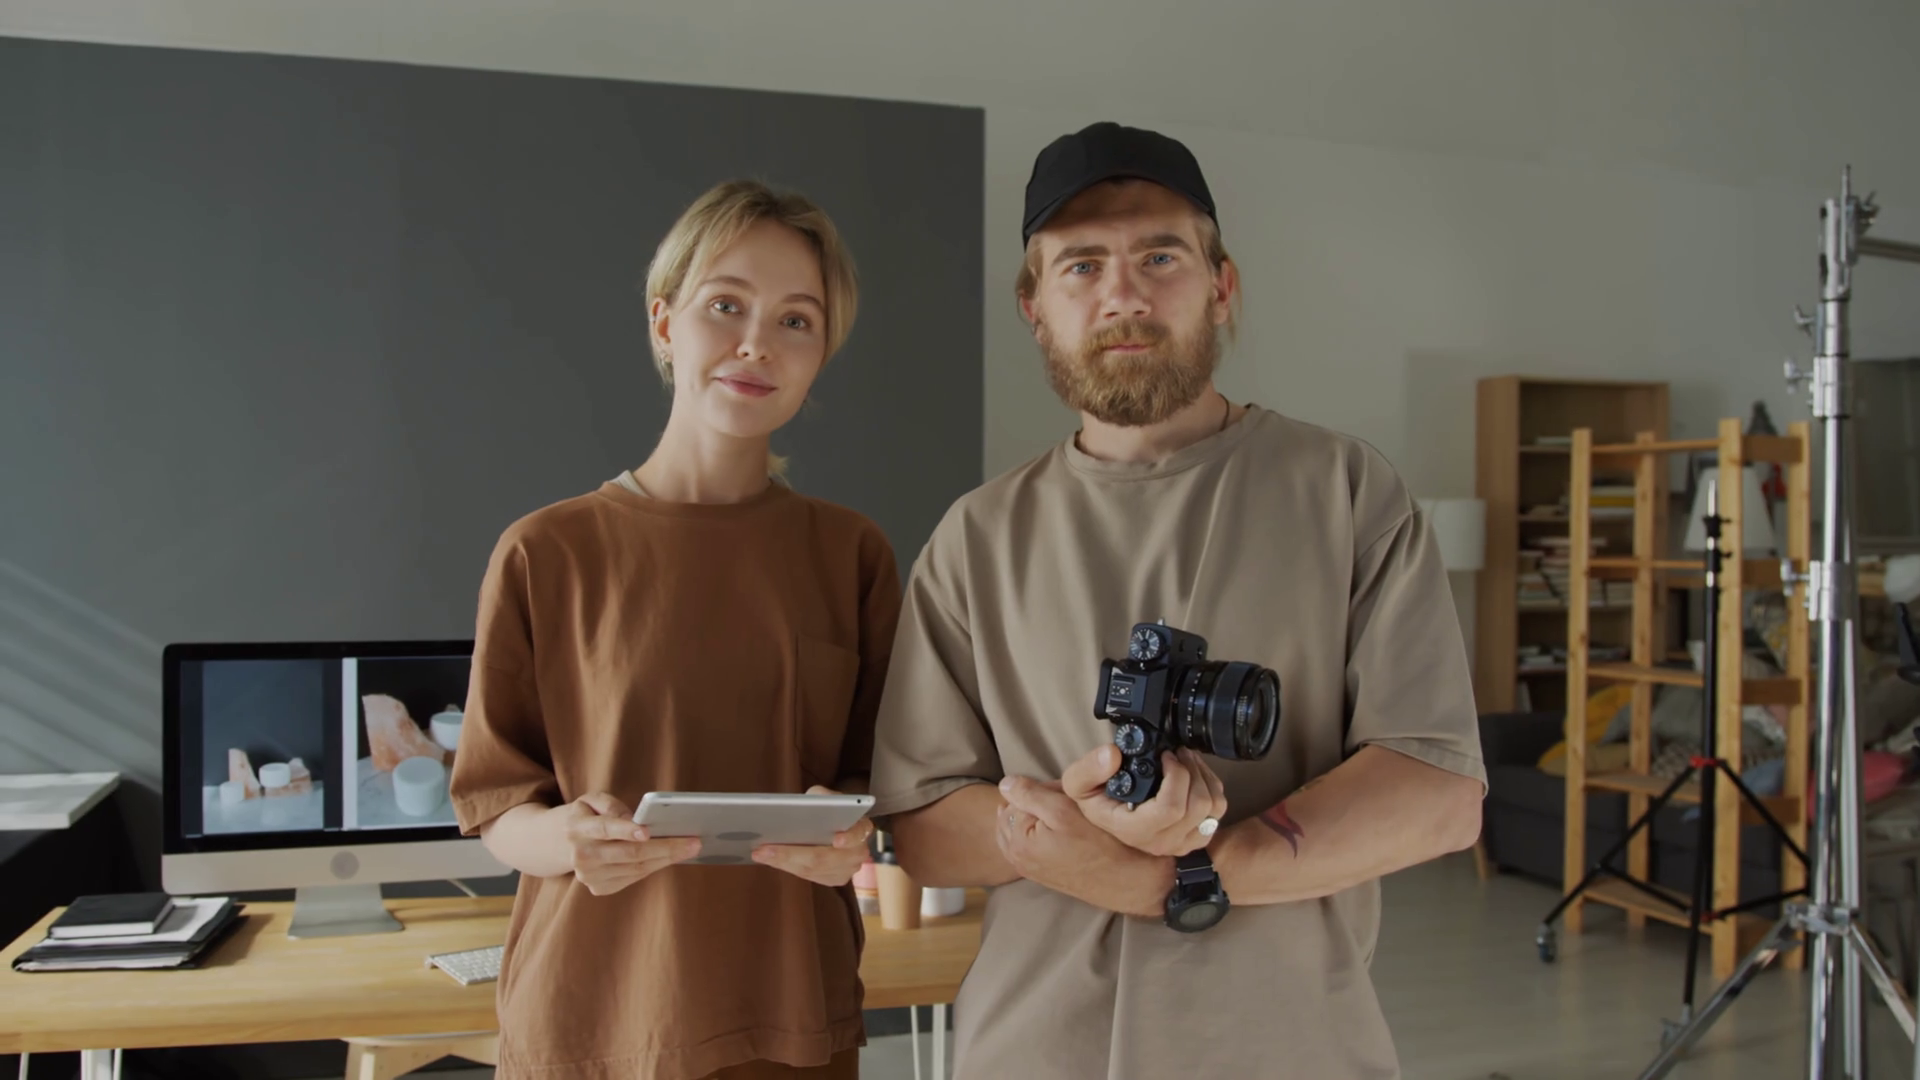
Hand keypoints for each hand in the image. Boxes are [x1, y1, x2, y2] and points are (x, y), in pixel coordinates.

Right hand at [564, 792, 701, 895]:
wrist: (558, 843)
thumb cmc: (585, 816)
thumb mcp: (591, 800)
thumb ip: (610, 804)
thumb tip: (633, 819)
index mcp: (577, 828)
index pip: (605, 828)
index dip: (626, 829)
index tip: (648, 830)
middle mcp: (581, 855)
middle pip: (629, 853)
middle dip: (664, 848)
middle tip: (693, 842)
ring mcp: (589, 876)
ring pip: (636, 868)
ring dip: (666, 859)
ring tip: (689, 848)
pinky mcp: (598, 888)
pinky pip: (633, 877)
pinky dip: (654, 867)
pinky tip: (670, 857)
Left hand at [751, 785, 876, 886]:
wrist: (837, 823)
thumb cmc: (828, 807)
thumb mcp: (825, 795)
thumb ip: (819, 798)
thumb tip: (801, 808)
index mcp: (862, 827)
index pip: (858, 833)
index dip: (849, 838)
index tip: (836, 839)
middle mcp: (858, 852)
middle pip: (824, 858)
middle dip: (791, 854)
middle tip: (764, 848)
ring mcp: (848, 869)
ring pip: (811, 870)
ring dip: (783, 862)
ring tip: (760, 852)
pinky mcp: (834, 879)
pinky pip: (808, 876)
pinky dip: (787, 866)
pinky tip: (769, 858)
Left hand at [996, 775, 1169, 917]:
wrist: (1124, 881)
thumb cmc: (1098, 843)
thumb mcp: (1064, 811)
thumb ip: (1030, 795)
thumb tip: (1005, 784)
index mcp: (1016, 841)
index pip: (1016, 798)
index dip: (1041, 789)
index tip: (1065, 793)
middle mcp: (1015, 858)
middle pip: (1015, 813)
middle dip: (1036, 803)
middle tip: (1067, 804)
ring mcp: (1027, 868)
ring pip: (1020, 827)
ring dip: (1036, 817)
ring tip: (1065, 816)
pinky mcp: (1040, 873)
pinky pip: (1027, 843)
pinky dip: (1037, 831)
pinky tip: (1057, 829)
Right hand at [1062, 745, 1227, 856]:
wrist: (1106, 817)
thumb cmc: (1096, 800)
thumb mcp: (1077, 784)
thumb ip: (1088, 769)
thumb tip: (1112, 755)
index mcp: (1134, 830)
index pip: (1170, 809)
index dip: (1177, 776)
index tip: (1166, 756)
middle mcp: (1160, 841)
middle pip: (1198, 806)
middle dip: (1192, 770)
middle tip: (1178, 752)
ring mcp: (1181, 842)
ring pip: (1213, 808)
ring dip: (1203, 776)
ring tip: (1185, 760)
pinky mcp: (1196, 838)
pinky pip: (1218, 811)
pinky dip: (1211, 786)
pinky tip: (1193, 775)